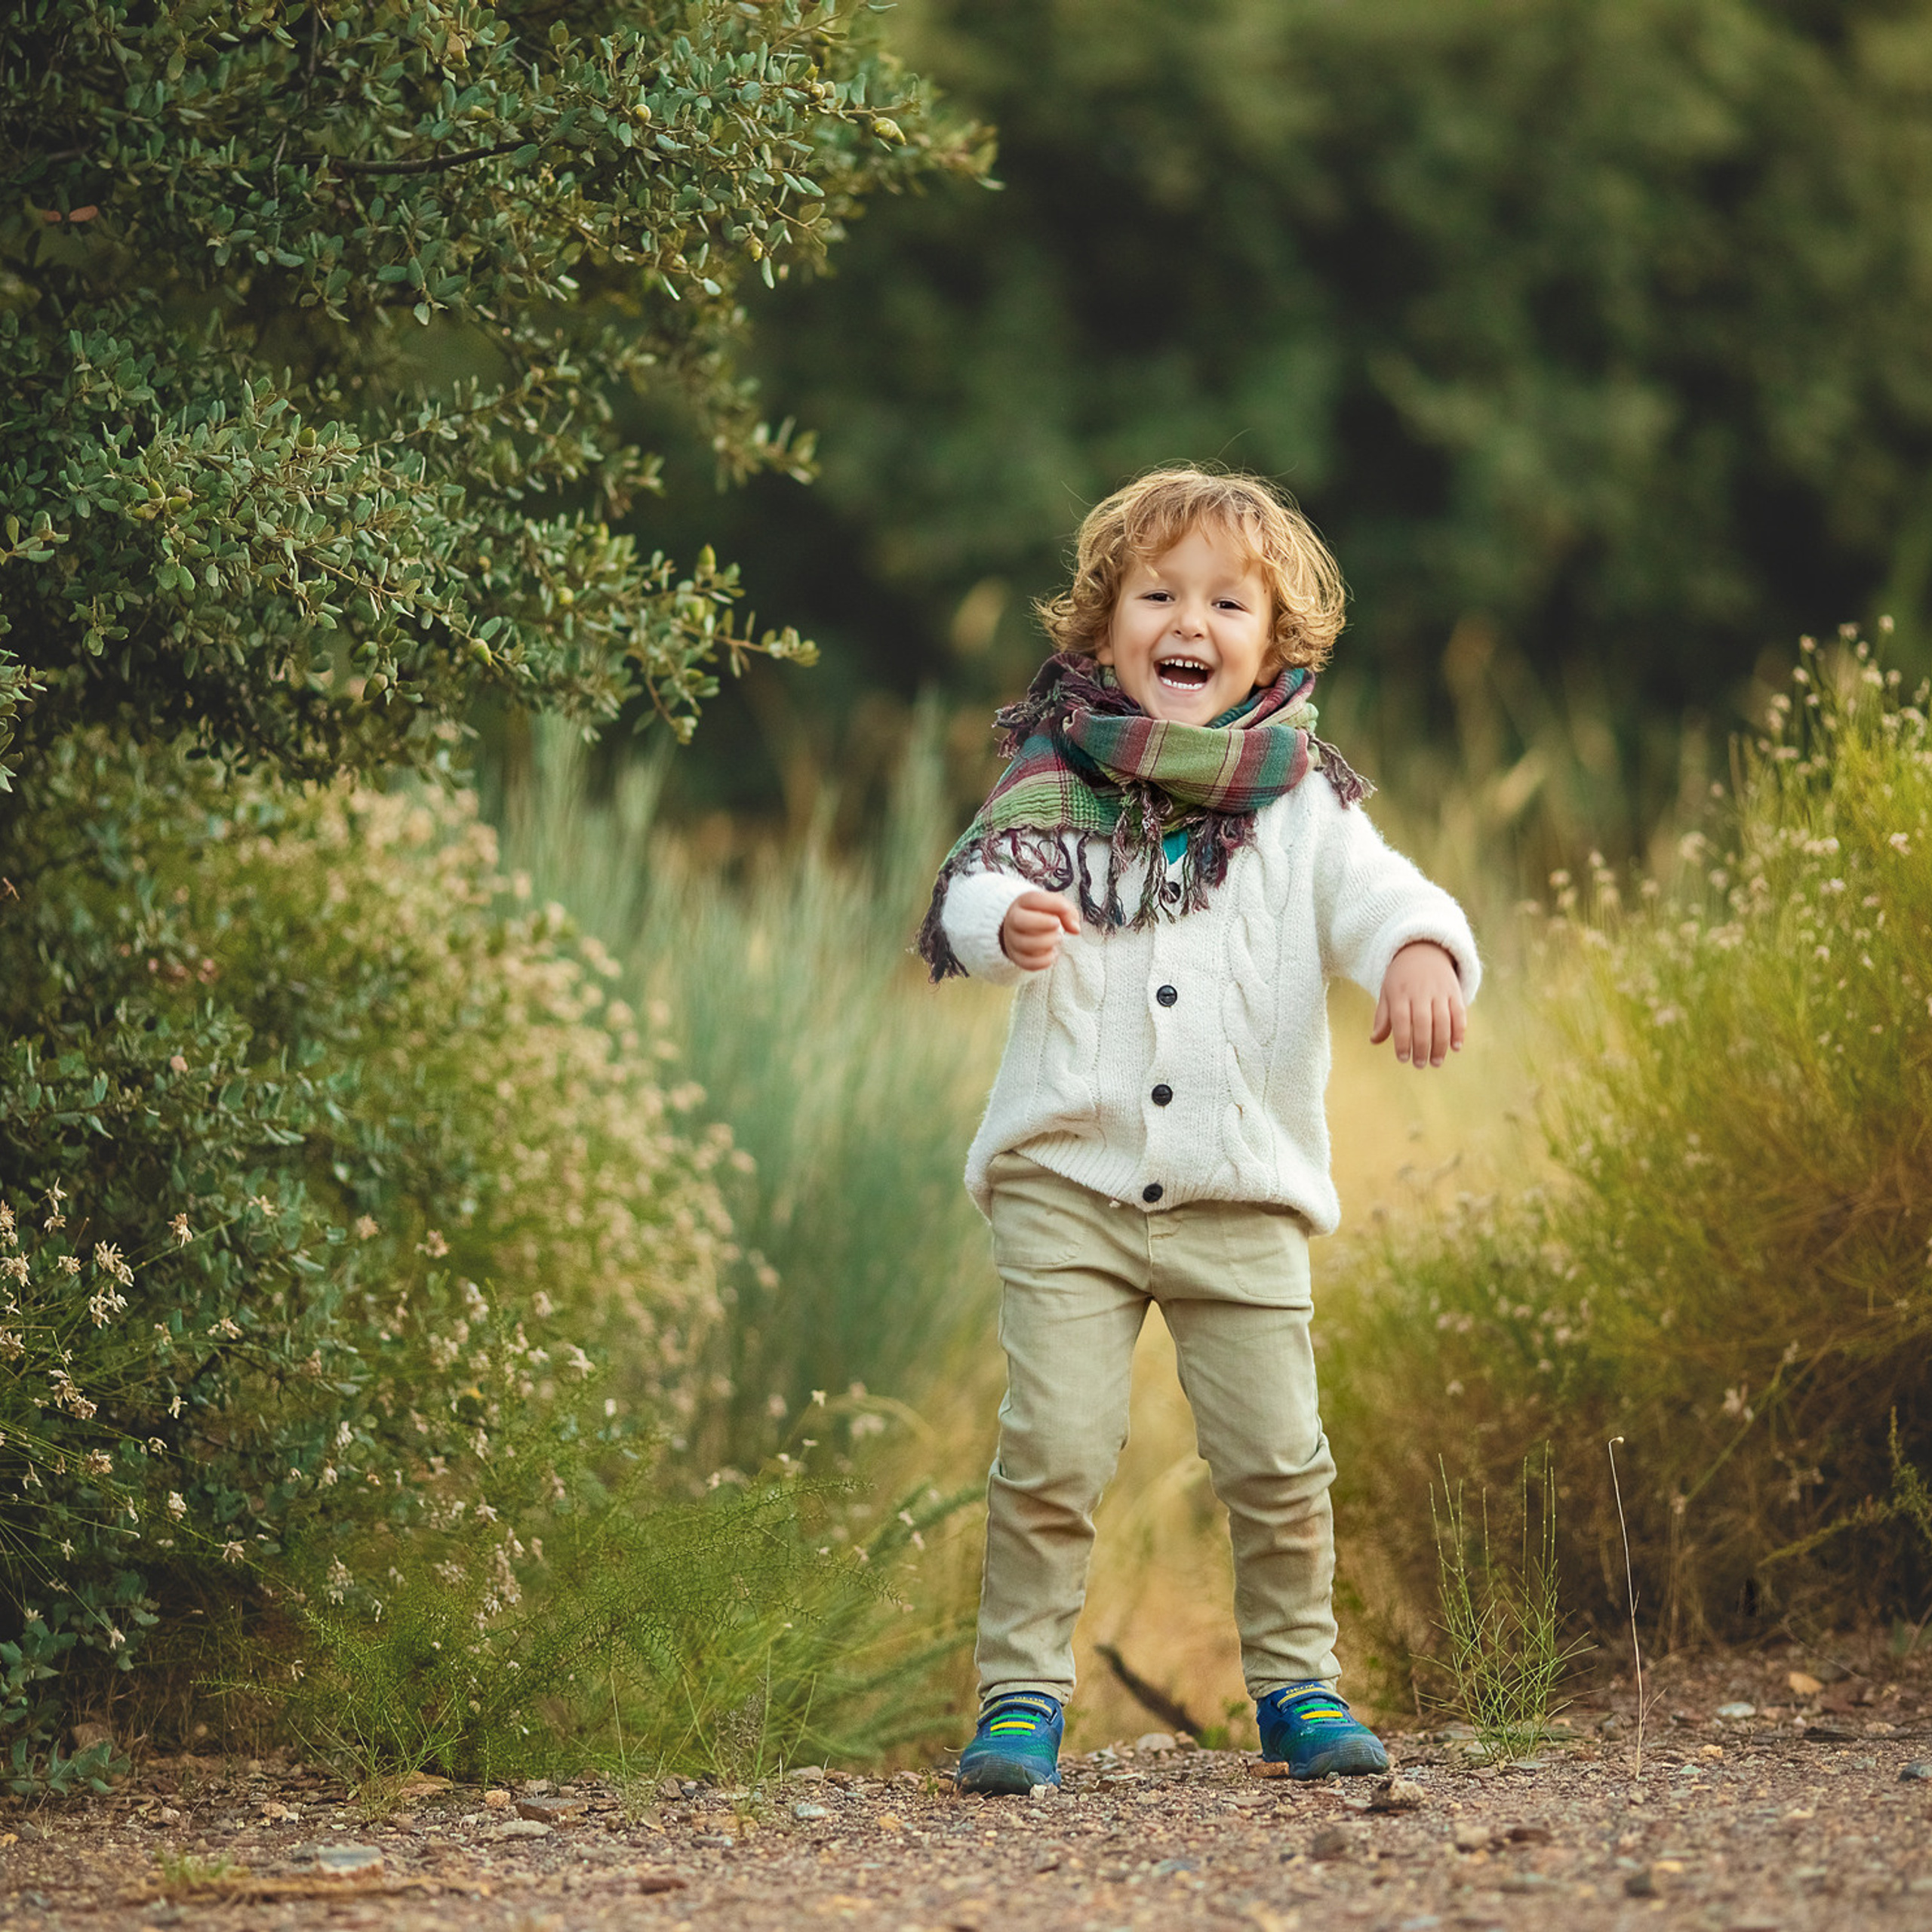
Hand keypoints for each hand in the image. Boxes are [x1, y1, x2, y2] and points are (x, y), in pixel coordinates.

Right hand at [1000, 890, 1079, 971]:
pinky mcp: (1016, 957)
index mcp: (1023, 902)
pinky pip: (1026, 962)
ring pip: (1023, 943)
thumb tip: (1075, 929)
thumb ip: (1068, 912)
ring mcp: (1012, 939)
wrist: (1023, 928)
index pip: (1032, 899)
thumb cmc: (1042, 915)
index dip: (1051, 904)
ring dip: (1045, 943)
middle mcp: (1013, 920)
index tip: (1065, 909)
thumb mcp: (1056, 906)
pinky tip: (1053, 953)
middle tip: (1058, 926)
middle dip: (1042, 923)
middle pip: (1019, 920)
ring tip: (1057, 939)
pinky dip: (1043, 961)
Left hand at [1371, 940, 1466, 1067]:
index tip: (1403, 1058)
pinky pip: (1459, 1012)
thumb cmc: (1401, 978)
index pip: (1401, 1020)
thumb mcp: (1387, 993)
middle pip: (1423, 1022)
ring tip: (1436, 1062)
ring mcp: (1439, 990)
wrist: (1423, 950)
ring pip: (1443, 1020)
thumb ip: (1383, 1017)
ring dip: (1441, 1043)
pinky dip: (1459, 1030)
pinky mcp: (1454, 990)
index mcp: (1400, 993)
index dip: (1402, 1040)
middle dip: (1422, 1046)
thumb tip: (1374, 1041)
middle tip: (1420, 1065)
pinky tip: (1456, 1047)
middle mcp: (1420, 991)